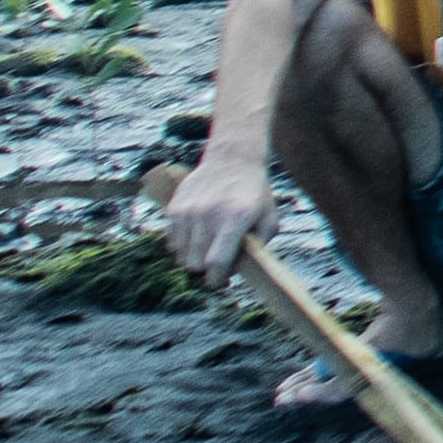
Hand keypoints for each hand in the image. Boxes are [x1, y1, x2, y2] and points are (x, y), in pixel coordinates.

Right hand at [163, 154, 270, 283]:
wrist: (232, 159)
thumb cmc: (254, 192)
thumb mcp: (269, 216)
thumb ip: (259, 244)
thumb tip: (240, 269)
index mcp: (235, 218)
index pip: (216, 261)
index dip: (215, 279)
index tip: (218, 283)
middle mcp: (208, 215)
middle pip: (195, 263)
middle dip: (205, 271)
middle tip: (215, 266)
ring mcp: (188, 211)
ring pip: (181, 255)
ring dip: (193, 258)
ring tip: (207, 249)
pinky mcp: (174, 208)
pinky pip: (172, 241)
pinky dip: (183, 246)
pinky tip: (197, 237)